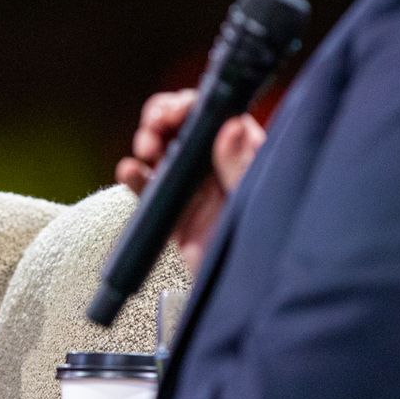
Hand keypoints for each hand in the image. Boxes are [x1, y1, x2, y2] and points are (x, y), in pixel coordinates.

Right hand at [114, 90, 265, 272]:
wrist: (249, 294)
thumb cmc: (269, 244)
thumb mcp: (258, 198)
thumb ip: (242, 165)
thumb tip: (233, 125)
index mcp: (242, 152)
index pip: (213, 112)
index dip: (189, 104)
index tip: (177, 111)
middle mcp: (215, 164)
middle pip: (181, 124)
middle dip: (162, 118)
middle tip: (155, 129)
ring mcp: (192, 187)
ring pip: (161, 149)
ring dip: (146, 142)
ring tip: (145, 150)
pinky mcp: (174, 212)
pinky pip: (148, 188)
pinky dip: (134, 176)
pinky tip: (130, 171)